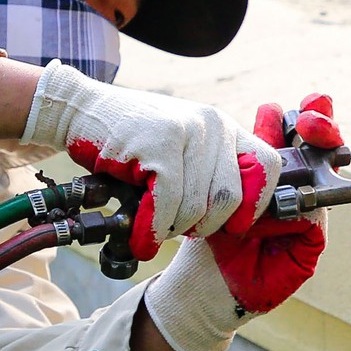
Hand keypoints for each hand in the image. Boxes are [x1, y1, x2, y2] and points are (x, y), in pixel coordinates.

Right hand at [22, 63, 281, 261]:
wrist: (81, 111)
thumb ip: (211, 172)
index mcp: (225, 127)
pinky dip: (153, 229)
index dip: (256, 203)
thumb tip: (237, 220)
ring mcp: (187, 132)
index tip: (235, 225)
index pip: (269, 167)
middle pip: (230, 198)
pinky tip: (142, 239)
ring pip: (197, 207)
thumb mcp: (182, 148)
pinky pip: (169, 203)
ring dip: (172, 228)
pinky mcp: (160, 145)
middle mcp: (213, 125)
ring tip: (154, 225)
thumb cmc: (133, 141)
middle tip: (178, 227)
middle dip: (203, 225)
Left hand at [143, 94, 337, 350]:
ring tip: (308, 131)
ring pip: (326, 181)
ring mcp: (308, 216)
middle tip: (310, 117)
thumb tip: (271, 112)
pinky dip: (303, 208)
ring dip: (319, 156)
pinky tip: (286, 198)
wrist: (204, 278)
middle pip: (324, 152)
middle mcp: (299, 190)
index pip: (299, 137)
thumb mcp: (224, 185)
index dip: (306, 116)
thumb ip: (248, 155)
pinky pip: (315, 219)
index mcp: (276, 172)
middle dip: (323, 127)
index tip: (300, 104)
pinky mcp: (310, 245)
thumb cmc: (211, 229)